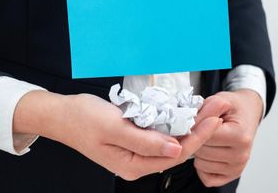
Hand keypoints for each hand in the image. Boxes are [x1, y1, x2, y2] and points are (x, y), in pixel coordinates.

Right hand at [13, 90, 221, 180]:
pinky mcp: (133, 141)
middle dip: (198, 131)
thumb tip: (176, 149)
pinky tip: (183, 113)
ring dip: (188, 127)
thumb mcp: (114, 128)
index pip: (175, 154)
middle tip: (216, 111)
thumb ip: (145, 141)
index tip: (213, 119)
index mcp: (134, 165)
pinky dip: (173, 124)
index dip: (198, 137)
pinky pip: (160, 135)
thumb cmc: (83, 119)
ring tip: (205, 110)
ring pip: (170, 142)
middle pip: (177, 149)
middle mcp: (138, 163)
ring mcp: (136, 152)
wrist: (61, 114)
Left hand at [193, 89, 263, 186]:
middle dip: (197, 138)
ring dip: (199, 151)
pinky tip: (210, 151)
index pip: (205, 136)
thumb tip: (191, 123)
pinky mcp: (231, 176)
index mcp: (240, 136)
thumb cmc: (234, 108)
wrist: (247, 113)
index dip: (196, 126)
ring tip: (209, 138)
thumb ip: (206, 110)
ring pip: (200, 165)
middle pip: (201, 151)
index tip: (197, 119)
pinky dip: (203, 166)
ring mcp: (237, 168)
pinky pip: (206, 177)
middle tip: (204, 128)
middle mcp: (241, 155)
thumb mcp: (220, 100)